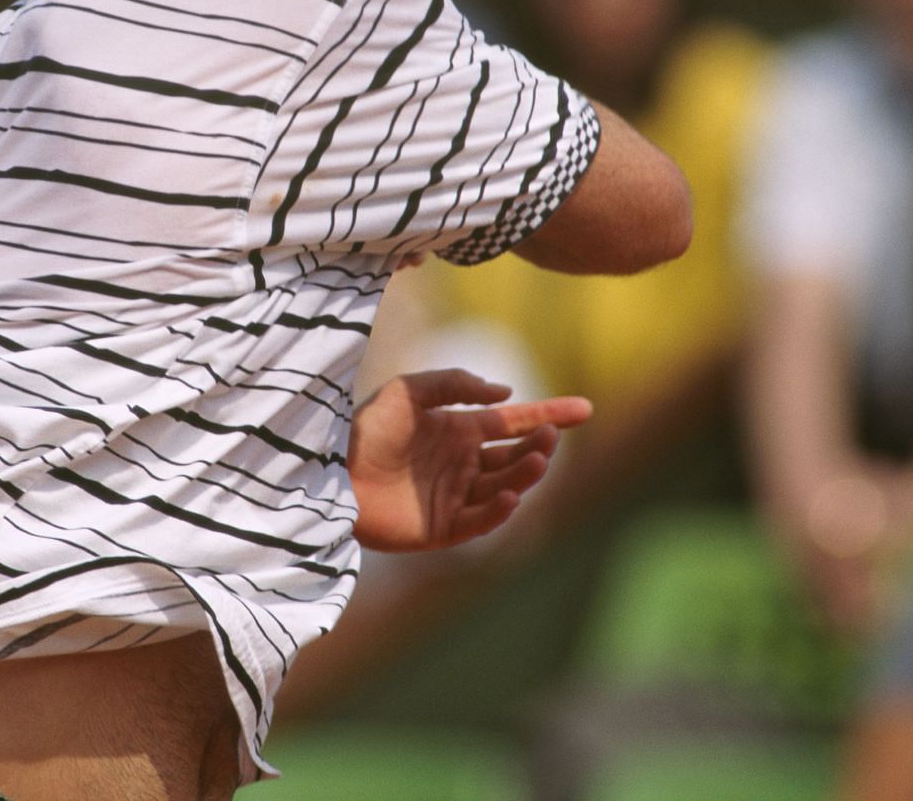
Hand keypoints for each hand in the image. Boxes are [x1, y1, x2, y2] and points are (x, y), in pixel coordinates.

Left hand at [348, 368, 591, 552]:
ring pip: (504, 485)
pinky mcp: (441, 528)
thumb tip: (505, 394)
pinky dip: (500, 511)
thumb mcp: (407, 391)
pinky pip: (480, 521)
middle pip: (514, 454)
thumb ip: (455, 385)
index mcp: (457, 430)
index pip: (513, 422)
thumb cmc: (364, 428)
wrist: (328, 471)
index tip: (584, 409)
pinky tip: (510, 494)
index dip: (549, 415)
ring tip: (537, 459)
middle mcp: (461, 463)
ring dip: (524, 473)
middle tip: (549, 438)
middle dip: (538, 445)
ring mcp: (454, 497)